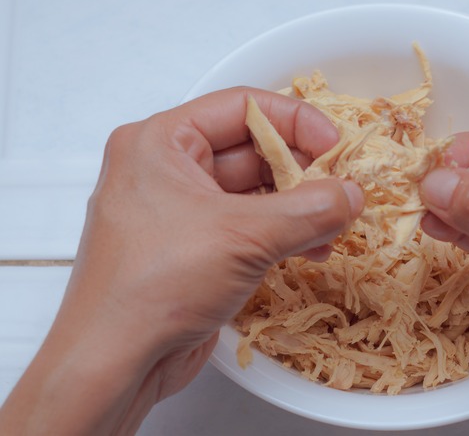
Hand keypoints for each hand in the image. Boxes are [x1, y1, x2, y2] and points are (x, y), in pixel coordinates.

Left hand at [0, 87, 362, 434]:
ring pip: (255, 192)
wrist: (114, 364)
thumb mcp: (243, 237)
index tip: (337, 145)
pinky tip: (314, 250)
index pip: (241, 107)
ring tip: (335, 227)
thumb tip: (352, 194)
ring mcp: (181, 213)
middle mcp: (167, 170)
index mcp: (161, 142)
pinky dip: (284, 235)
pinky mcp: (195, 251)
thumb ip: (308, 210)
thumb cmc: (155, 287)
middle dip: (302, 171)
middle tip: (342, 191)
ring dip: (299, 208)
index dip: (296, 122)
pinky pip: (249, 227)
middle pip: (252, 150)